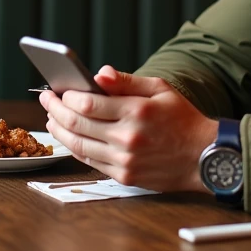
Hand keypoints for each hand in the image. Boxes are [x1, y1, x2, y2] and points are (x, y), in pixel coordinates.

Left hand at [39, 66, 217, 193]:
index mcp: (137, 111)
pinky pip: (90, 162)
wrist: (204, 157)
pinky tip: (69, 138)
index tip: (57, 89)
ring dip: (59, 131)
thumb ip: (127, 81)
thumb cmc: (183, 119)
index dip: (66, 96)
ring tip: (51, 119)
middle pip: (77, 123)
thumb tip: (98, 73)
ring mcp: (125, 160)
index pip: (88, 102)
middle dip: (55, 110)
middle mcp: (128, 137)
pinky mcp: (125, 176)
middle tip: (46, 100)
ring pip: (78, 145)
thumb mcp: (161, 89)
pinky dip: (75, 148)